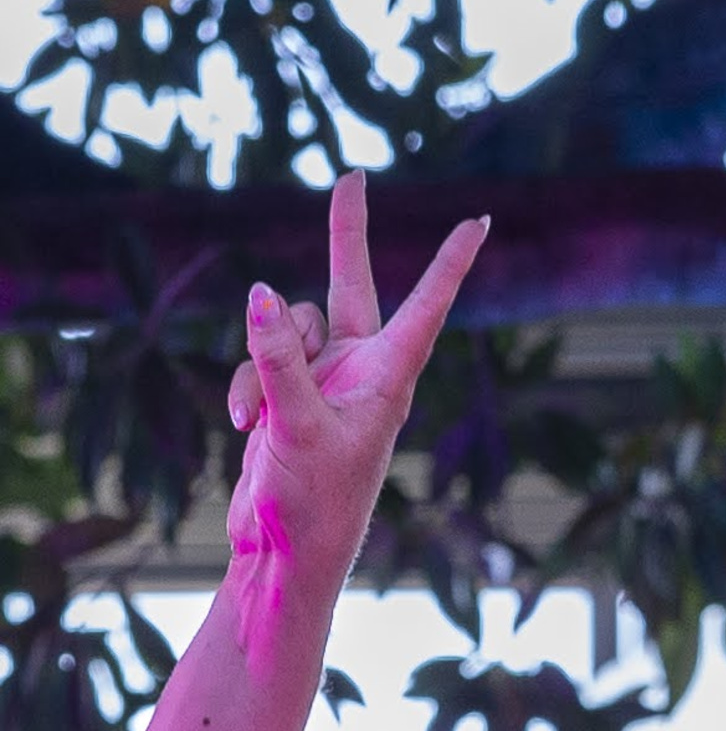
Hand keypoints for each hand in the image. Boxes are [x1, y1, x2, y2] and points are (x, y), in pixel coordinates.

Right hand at [224, 169, 486, 586]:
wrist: (285, 553)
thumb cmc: (315, 503)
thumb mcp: (297, 426)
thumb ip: (279, 360)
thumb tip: (261, 293)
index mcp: (388, 378)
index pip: (425, 307)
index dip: (449, 263)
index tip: (478, 221)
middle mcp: (361, 371)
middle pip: (350, 285)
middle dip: (346, 235)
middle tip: (353, 177)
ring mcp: (323, 381)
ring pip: (283, 329)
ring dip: (259, 362)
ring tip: (257, 418)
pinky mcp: (288, 396)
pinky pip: (257, 362)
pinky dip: (245, 388)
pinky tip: (243, 427)